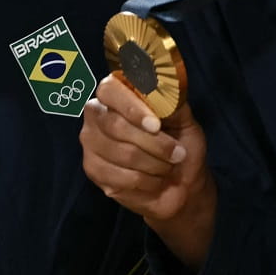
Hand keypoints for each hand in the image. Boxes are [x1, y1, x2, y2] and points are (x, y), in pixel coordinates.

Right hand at [79, 73, 217, 266]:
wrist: (183, 185)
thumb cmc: (181, 145)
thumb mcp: (184, 120)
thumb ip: (170, 103)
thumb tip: (158, 89)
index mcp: (117, 95)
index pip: (109, 90)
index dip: (131, 107)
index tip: (156, 125)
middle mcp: (97, 115)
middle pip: (115, 125)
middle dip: (153, 143)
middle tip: (177, 153)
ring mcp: (91, 143)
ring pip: (121, 153)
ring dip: (154, 164)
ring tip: (168, 167)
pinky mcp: (92, 170)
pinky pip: (119, 177)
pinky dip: (146, 181)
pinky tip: (155, 181)